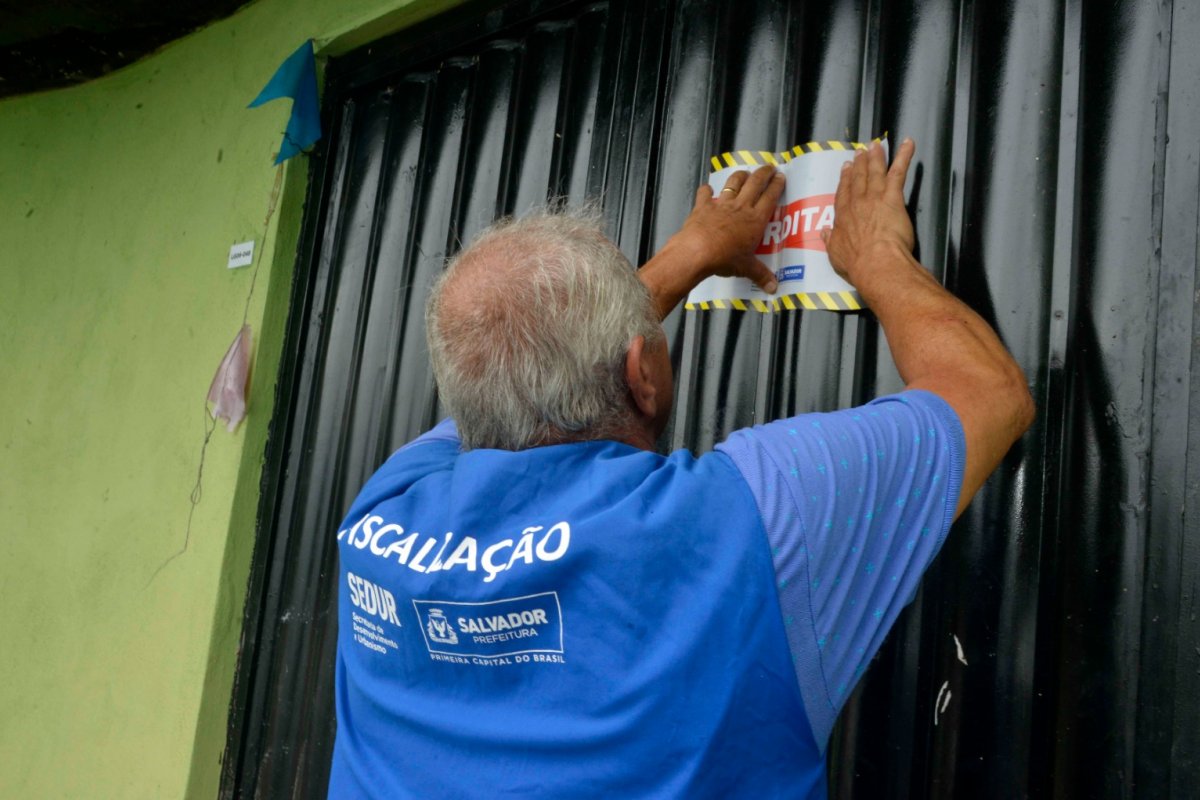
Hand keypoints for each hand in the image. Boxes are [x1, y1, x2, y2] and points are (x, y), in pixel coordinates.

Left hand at [671, 165, 785, 292]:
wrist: (697, 251)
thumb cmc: (724, 258)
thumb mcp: (746, 268)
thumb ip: (760, 275)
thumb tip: (774, 288)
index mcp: (755, 219)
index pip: (770, 196)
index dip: (777, 185)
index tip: (781, 176)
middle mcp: (740, 207)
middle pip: (755, 183)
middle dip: (764, 173)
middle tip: (769, 167)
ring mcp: (721, 204)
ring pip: (734, 182)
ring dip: (740, 175)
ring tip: (745, 172)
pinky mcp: (703, 206)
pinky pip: (704, 194)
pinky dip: (706, 191)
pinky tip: (706, 189)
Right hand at [822, 138, 916, 285]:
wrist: (875, 263)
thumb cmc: (857, 264)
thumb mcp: (836, 255)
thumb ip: (830, 241)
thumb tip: (824, 233)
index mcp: (843, 218)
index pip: (843, 194)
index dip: (845, 180)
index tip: (846, 169)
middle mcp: (857, 203)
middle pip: (858, 179)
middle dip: (860, 163)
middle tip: (860, 151)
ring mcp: (874, 198)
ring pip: (875, 172)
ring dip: (876, 157)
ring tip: (877, 145)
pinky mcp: (893, 197)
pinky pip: (899, 172)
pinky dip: (904, 157)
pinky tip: (907, 144)